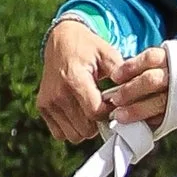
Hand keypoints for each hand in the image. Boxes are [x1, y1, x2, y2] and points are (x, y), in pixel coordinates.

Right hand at [37, 15, 118, 140]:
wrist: (61, 40)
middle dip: (99, 122)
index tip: (114, 104)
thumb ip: (121, 75)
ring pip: (74, 136)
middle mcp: (58, 93)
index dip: (110, 113)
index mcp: (74, 79)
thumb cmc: (87, 48)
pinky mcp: (42, 107)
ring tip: (90, 109)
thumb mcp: (108, 54)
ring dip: (86, 128)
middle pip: (86, 129)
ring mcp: (48, 102)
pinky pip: (61, 134)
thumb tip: (134, 96)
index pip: (96, 113)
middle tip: (103, 107)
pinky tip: (78, 112)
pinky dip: (72, 128)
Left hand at [101, 46, 176, 131]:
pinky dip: (158, 120)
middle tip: (111, 99)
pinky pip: (174, 113)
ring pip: (157, 96)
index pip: (150, 56)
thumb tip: (158, 83)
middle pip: (148, 76)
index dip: (130, 66)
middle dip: (127, 89)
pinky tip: (146, 127)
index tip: (115, 76)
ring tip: (120, 116)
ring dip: (135, 107)